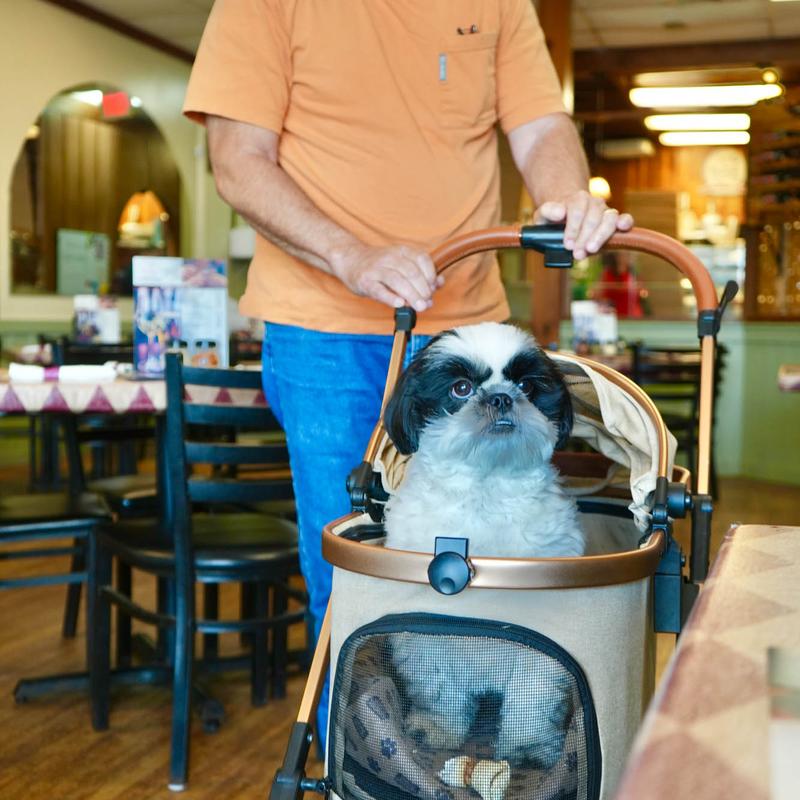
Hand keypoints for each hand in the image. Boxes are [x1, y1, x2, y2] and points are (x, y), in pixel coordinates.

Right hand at [328, 241, 442, 310]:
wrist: (350, 259)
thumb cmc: (379, 265)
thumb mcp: (400, 263)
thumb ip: (420, 273)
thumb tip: (439, 284)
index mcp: (401, 251)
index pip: (422, 259)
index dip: (431, 275)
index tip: (434, 288)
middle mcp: (389, 258)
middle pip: (411, 273)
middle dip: (423, 290)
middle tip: (427, 303)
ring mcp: (376, 269)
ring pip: (397, 281)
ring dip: (411, 295)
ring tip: (419, 306)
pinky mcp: (365, 281)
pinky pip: (379, 290)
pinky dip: (390, 297)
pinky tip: (400, 304)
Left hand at [536, 191, 633, 260]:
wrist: (566, 218)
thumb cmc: (554, 219)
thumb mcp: (543, 215)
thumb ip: (547, 212)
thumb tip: (560, 213)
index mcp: (577, 199)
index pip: (577, 212)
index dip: (573, 229)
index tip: (567, 244)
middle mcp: (594, 203)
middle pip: (594, 218)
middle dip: (585, 237)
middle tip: (577, 253)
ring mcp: (606, 211)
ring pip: (609, 219)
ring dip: (600, 236)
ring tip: (590, 249)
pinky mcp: (615, 222)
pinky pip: (625, 218)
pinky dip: (626, 223)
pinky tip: (623, 228)